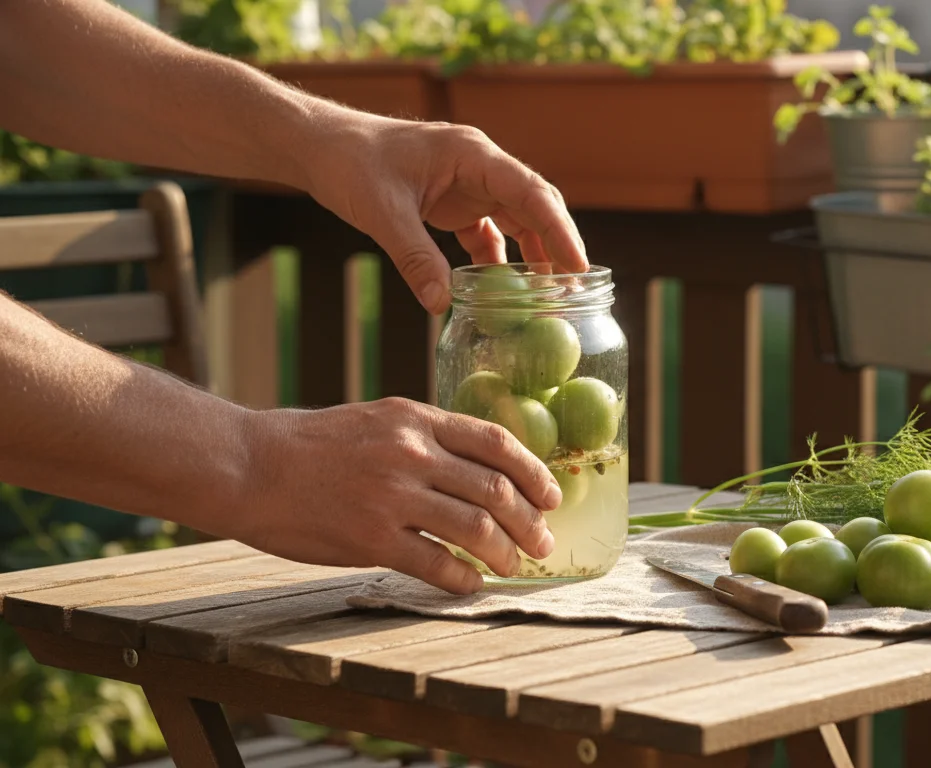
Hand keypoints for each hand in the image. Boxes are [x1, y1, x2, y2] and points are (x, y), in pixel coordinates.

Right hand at [237, 397, 561, 593]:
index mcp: (415, 419)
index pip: (496, 442)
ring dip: (504, 552)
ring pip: (475, 527)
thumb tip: (478, 467)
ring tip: (513, 566)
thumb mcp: (375, 419)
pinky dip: (462, 578)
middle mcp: (411, 453)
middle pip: (496, 489)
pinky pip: (435, 564)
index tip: (551, 496)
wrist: (246, 465)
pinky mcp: (370, 539)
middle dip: (529, 522)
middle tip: (542, 543)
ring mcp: (392, 496)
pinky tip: (470, 584)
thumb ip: (425, 438)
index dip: (534, 472)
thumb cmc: (308, 444)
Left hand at [299, 114, 588, 314]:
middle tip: (575, 290)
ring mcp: (470, 185)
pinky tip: (501, 294)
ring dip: (531, 258)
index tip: (579, 267)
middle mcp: (481, 167)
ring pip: (517, 223)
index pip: (532, 193)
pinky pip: (488, 235)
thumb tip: (442, 306)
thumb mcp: (383, 213)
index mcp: (473, 155)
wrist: (320, 146)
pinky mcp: (454, 203)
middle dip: (557, 247)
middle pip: (535, 207)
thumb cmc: (350, 162)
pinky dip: (497, 263)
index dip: (560, 231)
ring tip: (547, 298)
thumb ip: (415, 258)